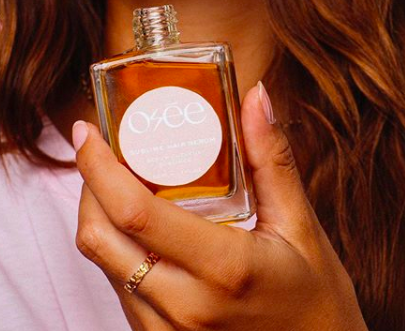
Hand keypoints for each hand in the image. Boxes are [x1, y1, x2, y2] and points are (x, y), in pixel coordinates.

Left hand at [73, 83, 368, 330]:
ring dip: (99, 215)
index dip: (97, 166)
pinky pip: (119, 288)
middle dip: (88, 185)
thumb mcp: (301, 227)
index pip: (134, 211)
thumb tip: (256, 97)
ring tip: (119, 181)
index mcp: (222, 269)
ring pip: (103, 264)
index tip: (86, 131)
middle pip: (99, 237)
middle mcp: (183, 306)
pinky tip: (140, 227)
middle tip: (101, 150)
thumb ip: (272, 158)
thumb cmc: (317, 304)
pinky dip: (116, 248)